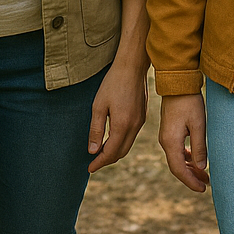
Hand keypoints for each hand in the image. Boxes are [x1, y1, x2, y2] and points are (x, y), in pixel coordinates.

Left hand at [86, 57, 148, 172]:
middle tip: (94, 162)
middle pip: (121, 152)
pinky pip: (132, 135)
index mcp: (123, 125)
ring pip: (128, 145)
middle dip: (107, 160)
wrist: (133, 66)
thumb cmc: (113, 83)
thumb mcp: (98, 105)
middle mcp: (135, 126)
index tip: (89, 168)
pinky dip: (122, 142)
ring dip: (115, 151)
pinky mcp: (143, 115)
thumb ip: (95, 130)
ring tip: (101, 152)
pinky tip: (113, 137)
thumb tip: (92, 151)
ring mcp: (141, 120)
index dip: (99, 162)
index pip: (110, 152)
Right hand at [158, 93, 209, 191]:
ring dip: (190, 168)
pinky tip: (196, 159)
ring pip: (178, 159)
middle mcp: (165, 141)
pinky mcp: (170, 131)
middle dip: (191, 177)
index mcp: (170, 142)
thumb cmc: (190, 101)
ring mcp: (166, 136)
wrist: (178, 82)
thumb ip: (199, 147)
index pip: (179, 170)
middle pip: (177, 166)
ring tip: (204, 174)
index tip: (202, 189)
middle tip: (206, 184)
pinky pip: (177, 150)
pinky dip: (187, 158)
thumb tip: (201, 168)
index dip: (190, 181)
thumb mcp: (198, 124)